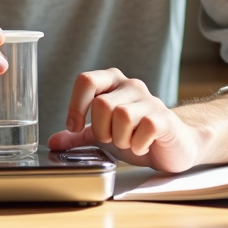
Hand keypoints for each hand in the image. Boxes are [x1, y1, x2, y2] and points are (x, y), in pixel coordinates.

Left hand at [47, 68, 204, 173]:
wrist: (174, 146)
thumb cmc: (137, 135)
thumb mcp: (104, 134)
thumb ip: (78, 136)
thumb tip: (53, 141)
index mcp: (112, 83)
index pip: (86, 80)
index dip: (76, 106)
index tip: (75, 126)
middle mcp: (131, 86)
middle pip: (102, 104)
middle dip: (102, 130)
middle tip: (113, 139)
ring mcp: (150, 100)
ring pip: (122, 116)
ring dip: (121, 139)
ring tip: (130, 142)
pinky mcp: (165, 118)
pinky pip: (144, 128)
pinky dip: (138, 145)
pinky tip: (143, 146)